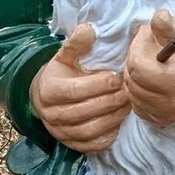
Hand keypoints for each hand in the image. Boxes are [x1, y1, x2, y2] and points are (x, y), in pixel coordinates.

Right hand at [33, 24, 129, 152]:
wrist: (46, 99)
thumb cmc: (61, 74)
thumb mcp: (64, 56)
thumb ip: (76, 44)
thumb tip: (89, 29)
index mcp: (49, 90)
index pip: (76, 90)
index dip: (99, 84)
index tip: (118, 77)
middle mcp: (51, 114)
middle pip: (85, 111)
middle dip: (110, 101)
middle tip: (129, 91)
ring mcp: (60, 132)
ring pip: (90, 129)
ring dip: (112, 118)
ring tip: (127, 105)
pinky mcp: (71, 145)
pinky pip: (91, 145)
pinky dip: (107, 136)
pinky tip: (119, 122)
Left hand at [123, 10, 174, 124]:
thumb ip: (174, 29)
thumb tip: (158, 17)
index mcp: (173, 81)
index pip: (137, 64)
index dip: (137, 45)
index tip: (148, 34)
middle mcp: (165, 101)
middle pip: (131, 78)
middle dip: (135, 58)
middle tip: (148, 46)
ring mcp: (161, 113)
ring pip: (132, 91)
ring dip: (135, 74)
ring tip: (149, 62)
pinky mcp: (160, 119)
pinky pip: (137, 105)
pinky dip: (138, 91)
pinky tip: (149, 81)